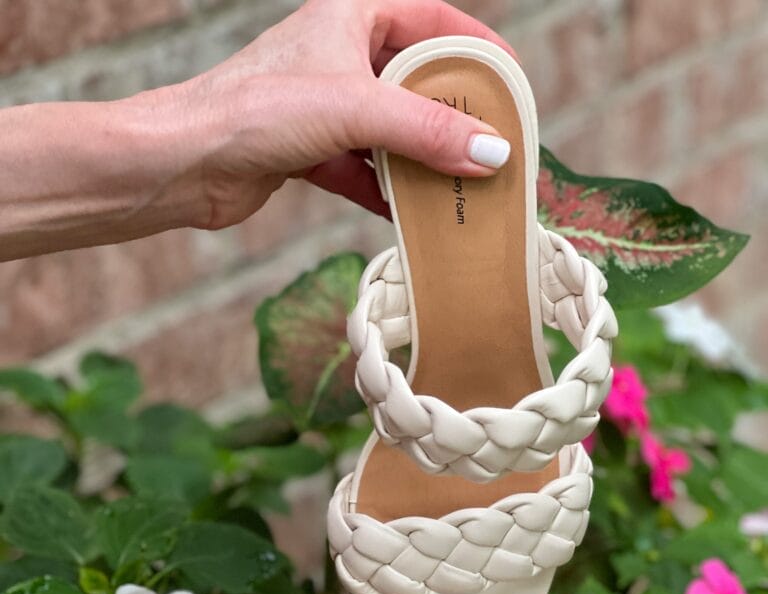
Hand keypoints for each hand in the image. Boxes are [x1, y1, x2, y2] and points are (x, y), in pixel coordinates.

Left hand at [170, 0, 516, 227]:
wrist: (185, 162)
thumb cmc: (256, 110)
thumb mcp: (357, 110)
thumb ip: (426, 132)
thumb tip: (492, 154)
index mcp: (350, 14)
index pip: (431, 17)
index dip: (474, 46)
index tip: (509, 81)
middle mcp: (338, 54)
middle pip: (415, 80)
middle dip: (452, 115)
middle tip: (491, 144)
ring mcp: (322, 105)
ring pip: (390, 130)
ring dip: (420, 160)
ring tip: (459, 186)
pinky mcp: (307, 151)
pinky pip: (362, 168)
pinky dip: (385, 190)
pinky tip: (409, 213)